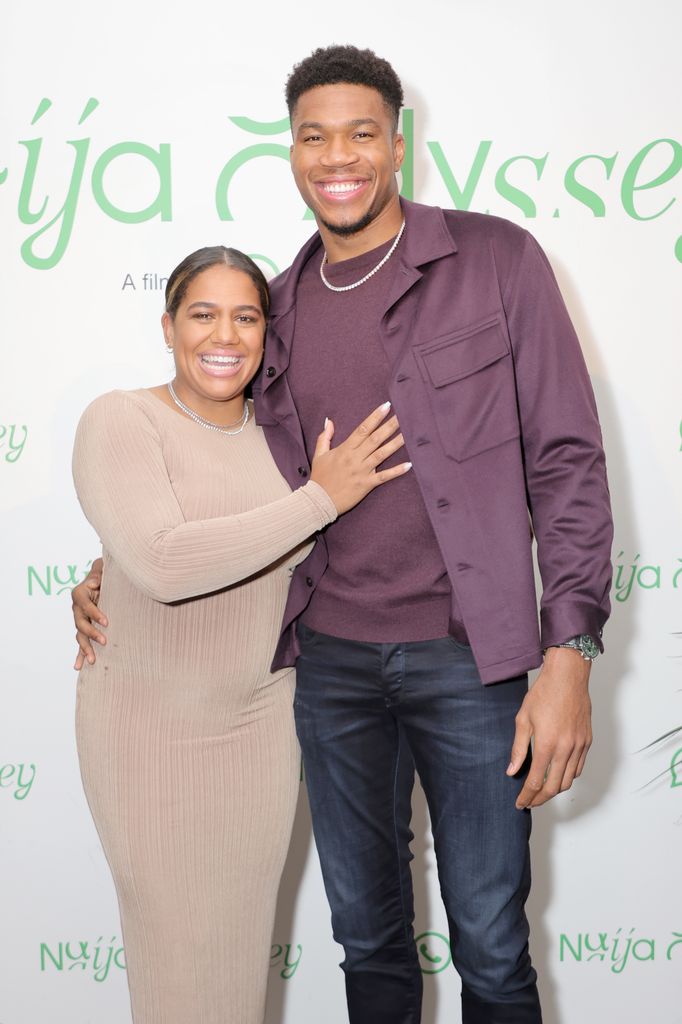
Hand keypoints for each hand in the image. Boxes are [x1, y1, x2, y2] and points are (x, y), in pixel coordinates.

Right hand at [72, 557, 106, 668]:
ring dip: (86, 648)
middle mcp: (77, 609)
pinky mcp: (84, 628)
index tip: (106, 622)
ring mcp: (79, 620)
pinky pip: (81, 643)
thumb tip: (94, 582)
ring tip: (92, 660)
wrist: (100, 580)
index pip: (86, 606)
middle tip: (105, 641)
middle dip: (92, 633)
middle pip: (81, 623)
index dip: (95, 614)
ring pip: (80, 636)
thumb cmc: (103, 574)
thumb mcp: (101, 570)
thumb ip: (98, 573)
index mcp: (79, 594)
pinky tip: (79, 666)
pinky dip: (80, 655)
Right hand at [310, 402, 410, 515]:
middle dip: (390, 426)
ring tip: (409, 434)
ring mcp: (361, 471)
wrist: (318, 501)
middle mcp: (355, 458)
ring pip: (381, 454)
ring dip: (396, 444)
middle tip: (404, 414)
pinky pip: (383, 477)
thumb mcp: (318, 455)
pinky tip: (408, 465)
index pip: (362, 429)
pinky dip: (396, 471)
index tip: (386, 406)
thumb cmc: (319, 478)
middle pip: (375, 438)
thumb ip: (324, 437)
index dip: (375, 417)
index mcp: (345, 449)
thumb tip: (328, 421)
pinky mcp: (366, 484)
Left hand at [507, 646, 591, 808]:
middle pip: (554, 787)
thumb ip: (518, 748)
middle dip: (540, 799)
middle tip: (529, 802)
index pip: (536, 781)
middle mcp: (566, 749)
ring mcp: (579, 746)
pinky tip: (557, 774)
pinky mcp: (587, 741)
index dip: (527, 796)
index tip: (520, 803)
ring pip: (569, 780)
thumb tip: (512, 771)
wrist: (568, 677)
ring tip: (542, 791)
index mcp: (547, 744)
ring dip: (555, 790)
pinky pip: (579, 768)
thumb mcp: (523, 719)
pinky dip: (567, 777)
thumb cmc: (544, 694)